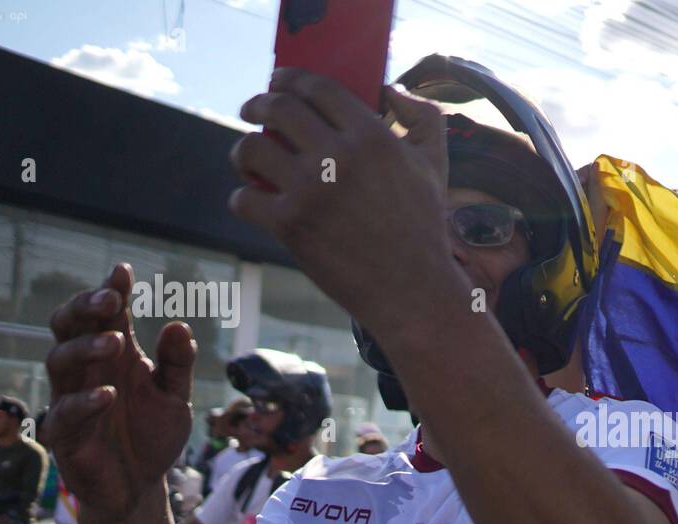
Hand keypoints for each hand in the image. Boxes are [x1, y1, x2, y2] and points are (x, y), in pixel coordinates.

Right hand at [42, 264, 195, 523]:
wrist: (141, 486)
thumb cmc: (152, 435)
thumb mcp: (175, 398)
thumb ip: (178, 364)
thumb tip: (180, 325)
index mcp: (114, 357)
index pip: (106, 316)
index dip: (111, 292)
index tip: (123, 271)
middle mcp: (88, 372)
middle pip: (69, 327)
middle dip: (85, 308)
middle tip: (111, 299)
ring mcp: (72, 399)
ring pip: (59, 361)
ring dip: (86, 347)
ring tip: (116, 341)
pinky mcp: (66, 435)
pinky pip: (64, 412)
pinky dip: (85, 401)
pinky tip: (108, 395)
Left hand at [228, 70, 456, 342]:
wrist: (413, 290)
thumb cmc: (424, 227)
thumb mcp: (436, 165)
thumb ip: (424, 117)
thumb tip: (390, 91)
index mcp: (372, 137)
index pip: (317, 87)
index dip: (290, 79)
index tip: (279, 83)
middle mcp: (338, 158)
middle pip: (278, 108)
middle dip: (257, 103)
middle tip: (252, 110)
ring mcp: (311, 192)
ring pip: (250, 148)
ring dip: (242, 150)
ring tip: (247, 159)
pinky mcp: (291, 226)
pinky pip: (244, 198)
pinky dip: (242, 198)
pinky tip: (253, 202)